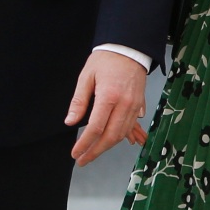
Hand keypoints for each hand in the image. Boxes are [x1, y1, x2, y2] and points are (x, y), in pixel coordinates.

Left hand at [65, 51, 146, 166]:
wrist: (129, 49)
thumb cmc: (106, 60)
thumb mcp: (86, 76)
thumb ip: (79, 101)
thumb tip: (70, 121)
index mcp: (109, 96)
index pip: (96, 128)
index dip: (85, 143)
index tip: (75, 153)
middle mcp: (124, 104)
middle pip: (111, 137)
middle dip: (96, 151)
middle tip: (83, 160)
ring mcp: (134, 106)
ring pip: (121, 134)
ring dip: (107, 146)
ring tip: (93, 152)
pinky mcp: (139, 105)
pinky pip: (129, 127)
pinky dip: (118, 137)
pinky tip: (108, 141)